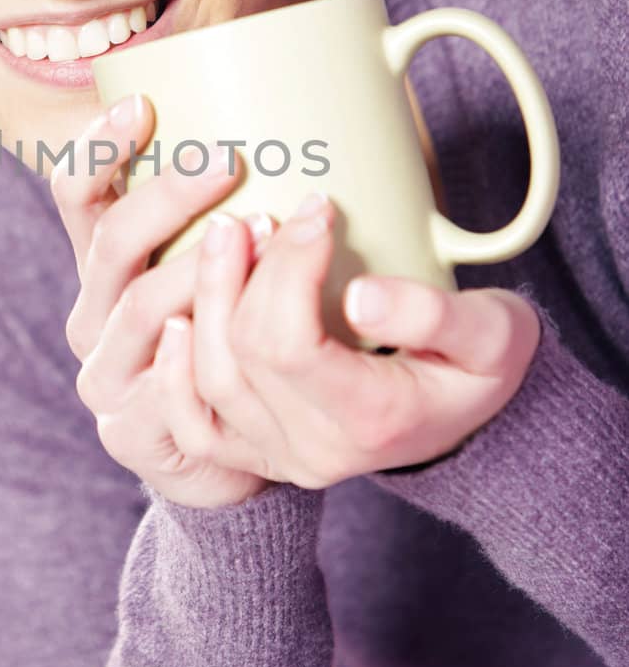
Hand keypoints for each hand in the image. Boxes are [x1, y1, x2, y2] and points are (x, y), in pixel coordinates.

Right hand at [52, 93, 277, 508]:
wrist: (234, 451)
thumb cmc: (238, 334)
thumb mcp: (224, 263)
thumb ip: (234, 200)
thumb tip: (296, 103)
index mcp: (105, 261)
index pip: (76, 191)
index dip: (98, 148)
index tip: (142, 105)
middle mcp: (93, 311)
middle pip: (110, 242)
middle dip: (167, 195)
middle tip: (228, 162)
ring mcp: (105, 371)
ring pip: (142, 307)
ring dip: (199, 267)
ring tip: (261, 230)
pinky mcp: (129, 427)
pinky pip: (164, 382)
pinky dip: (199, 348)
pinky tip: (233, 323)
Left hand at [179, 191, 543, 487]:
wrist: (476, 421)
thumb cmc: (485, 363)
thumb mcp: (493, 333)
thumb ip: (435, 314)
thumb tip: (359, 297)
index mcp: (372, 419)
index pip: (290, 343)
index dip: (287, 267)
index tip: (316, 209)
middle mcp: (317, 451)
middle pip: (243, 355)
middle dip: (242, 272)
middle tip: (258, 214)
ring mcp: (282, 457)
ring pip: (209, 382)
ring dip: (205, 302)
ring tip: (223, 237)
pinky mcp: (258, 452)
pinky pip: (194, 426)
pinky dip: (175, 374)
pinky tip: (174, 319)